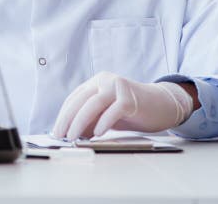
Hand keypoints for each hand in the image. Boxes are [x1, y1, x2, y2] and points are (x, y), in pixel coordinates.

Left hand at [51, 72, 194, 140]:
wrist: (161, 105)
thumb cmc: (132, 111)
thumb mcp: (107, 115)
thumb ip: (91, 120)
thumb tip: (72, 132)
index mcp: (96, 82)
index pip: (74, 98)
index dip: (63, 115)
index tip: (56, 131)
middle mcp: (105, 80)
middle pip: (81, 100)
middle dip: (68, 119)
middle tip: (61, 136)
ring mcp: (118, 86)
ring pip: (94, 103)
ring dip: (81, 121)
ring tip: (74, 137)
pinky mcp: (131, 97)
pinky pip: (115, 109)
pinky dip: (104, 122)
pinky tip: (97, 134)